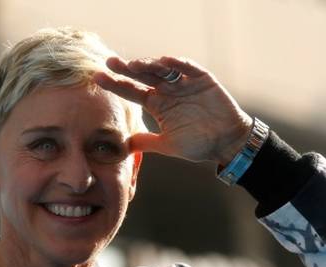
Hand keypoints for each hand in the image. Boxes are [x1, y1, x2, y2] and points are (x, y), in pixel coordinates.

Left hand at [93, 56, 252, 165]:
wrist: (227, 143)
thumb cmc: (199, 144)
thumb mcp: (169, 145)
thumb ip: (148, 142)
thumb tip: (124, 146)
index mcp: (158, 104)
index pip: (132, 91)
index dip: (116, 84)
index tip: (98, 78)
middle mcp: (168, 90)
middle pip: (143, 75)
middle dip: (127, 68)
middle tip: (110, 62)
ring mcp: (185, 83)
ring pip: (163, 69)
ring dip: (149, 65)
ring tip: (134, 65)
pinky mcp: (203, 79)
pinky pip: (189, 68)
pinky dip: (178, 64)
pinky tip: (165, 61)